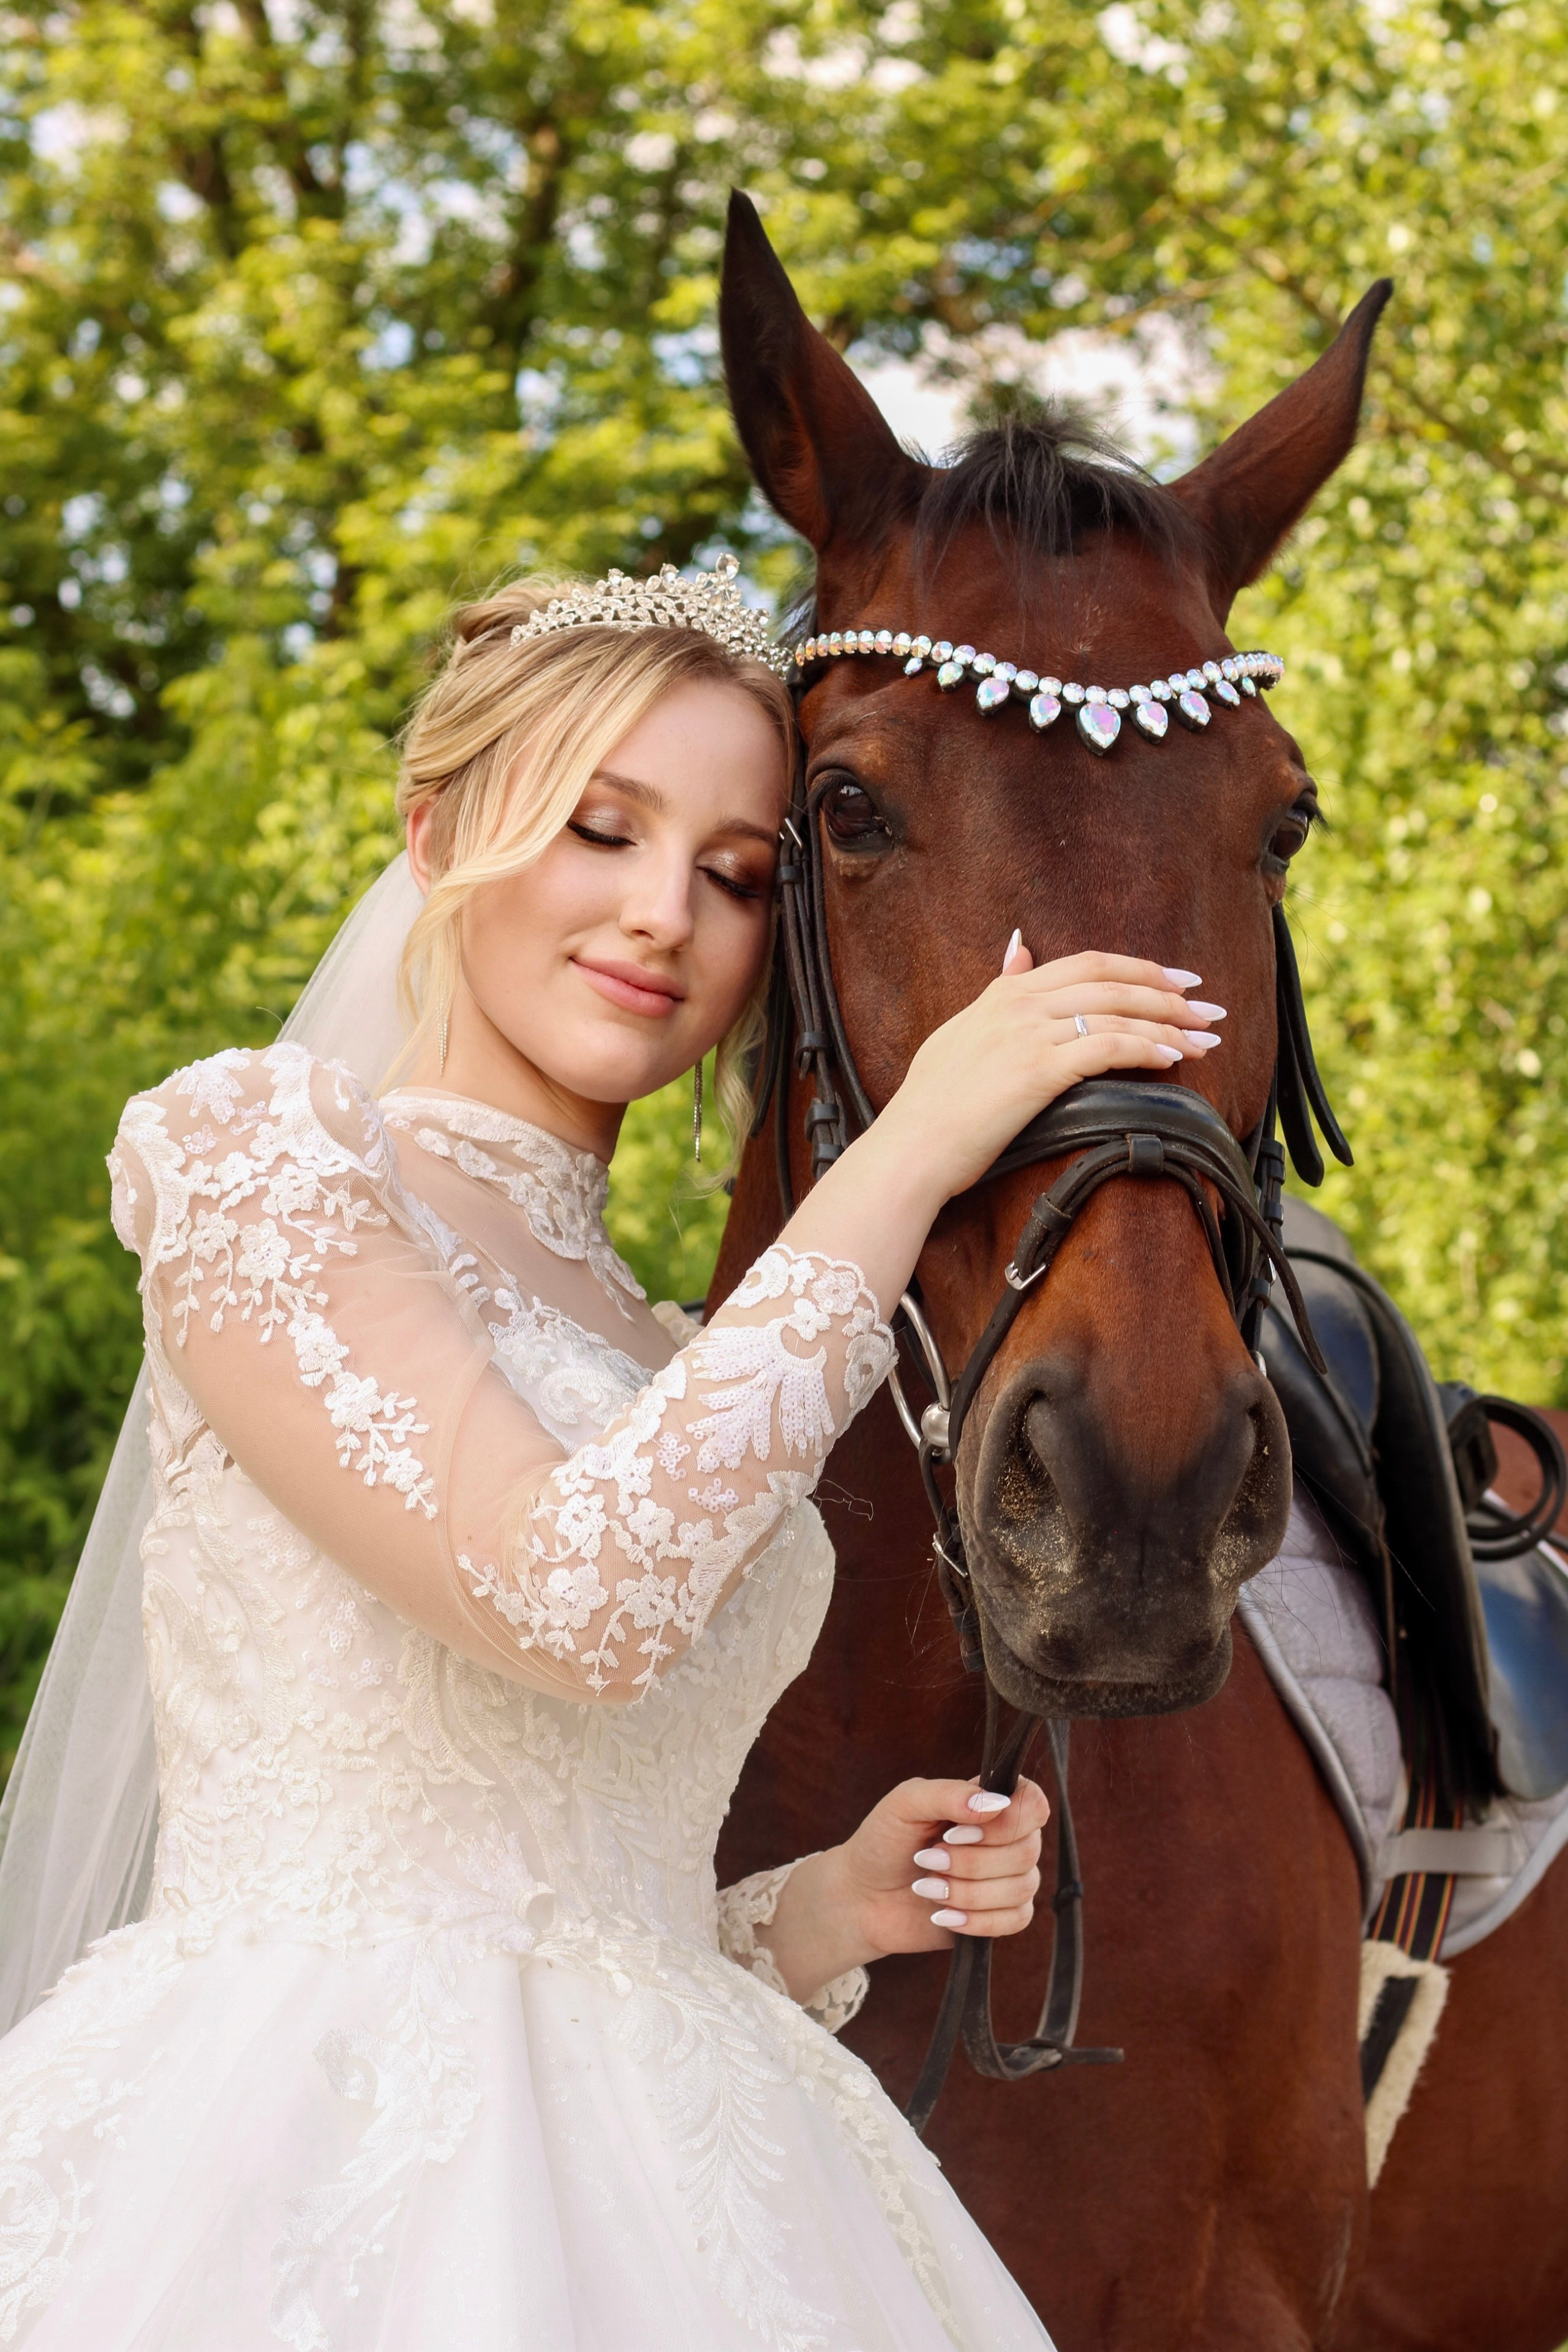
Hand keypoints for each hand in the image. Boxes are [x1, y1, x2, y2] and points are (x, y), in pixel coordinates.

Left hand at [751, 1776, 1051, 2001]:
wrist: (863, 1895)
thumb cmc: (884, 1840)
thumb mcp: (905, 1803)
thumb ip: (948, 1794)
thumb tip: (995, 1802)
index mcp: (991, 1802)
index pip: (1033, 1804)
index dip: (1003, 1823)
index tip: (954, 1831)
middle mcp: (1009, 1838)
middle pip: (1026, 1851)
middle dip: (970, 1862)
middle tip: (926, 1859)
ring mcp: (1009, 1878)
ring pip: (1021, 1888)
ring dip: (966, 1891)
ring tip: (926, 1886)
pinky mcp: (1002, 1916)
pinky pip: (1015, 1921)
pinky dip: (976, 1920)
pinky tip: (942, 1915)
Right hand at [875, 942, 1222, 1205]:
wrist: (913, 1146)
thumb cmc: (932, 1103)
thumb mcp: (961, 1030)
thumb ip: (997, 988)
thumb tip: (1019, 948)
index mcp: (1005, 993)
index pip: (1086, 963)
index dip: (1137, 967)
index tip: (1176, 980)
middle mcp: (1019, 1004)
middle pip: (1110, 981)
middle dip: (1167, 992)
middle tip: (1207, 1006)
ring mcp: (1028, 1034)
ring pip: (1116, 1012)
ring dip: (1169, 1023)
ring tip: (1205, 1037)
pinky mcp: (1038, 1071)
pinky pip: (1106, 1047)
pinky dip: (1145, 1048)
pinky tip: (1172, 1057)